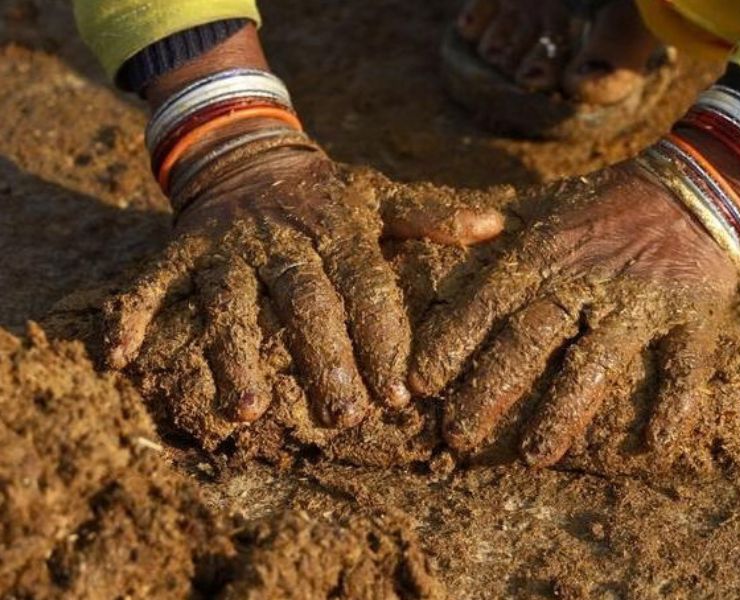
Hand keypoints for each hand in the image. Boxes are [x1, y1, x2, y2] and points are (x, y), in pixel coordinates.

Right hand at [104, 137, 501, 445]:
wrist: (247, 150)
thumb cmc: (324, 193)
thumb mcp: (378, 198)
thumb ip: (431, 218)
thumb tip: (498, 225)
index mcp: (337, 227)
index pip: (366, 286)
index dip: (384, 339)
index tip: (400, 394)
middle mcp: (283, 237)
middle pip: (305, 301)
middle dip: (324, 360)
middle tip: (342, 417)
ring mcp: (228, 244)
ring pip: (231, 301)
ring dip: (235, 354)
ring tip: (248, 410)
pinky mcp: (181, 249)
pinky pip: (152, 282)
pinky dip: (133, 316)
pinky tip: (119, 359)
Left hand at [409, 149, 739, 466]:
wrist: (695, 186)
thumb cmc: (605, 202)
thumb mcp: (541, 203)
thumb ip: (488, 223)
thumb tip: (433, 235)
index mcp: (544, 253)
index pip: (488, 302)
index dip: (453, 342)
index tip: (421, 384)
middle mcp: (585, 280)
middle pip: (530, 339)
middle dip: (490, 389)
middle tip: (458, 436)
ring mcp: (640, 301)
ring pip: (596, 361)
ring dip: (564, 411)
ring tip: (534, 456)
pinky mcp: (691, 315)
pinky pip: (683, 363)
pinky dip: (674, 401)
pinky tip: (653, 443)